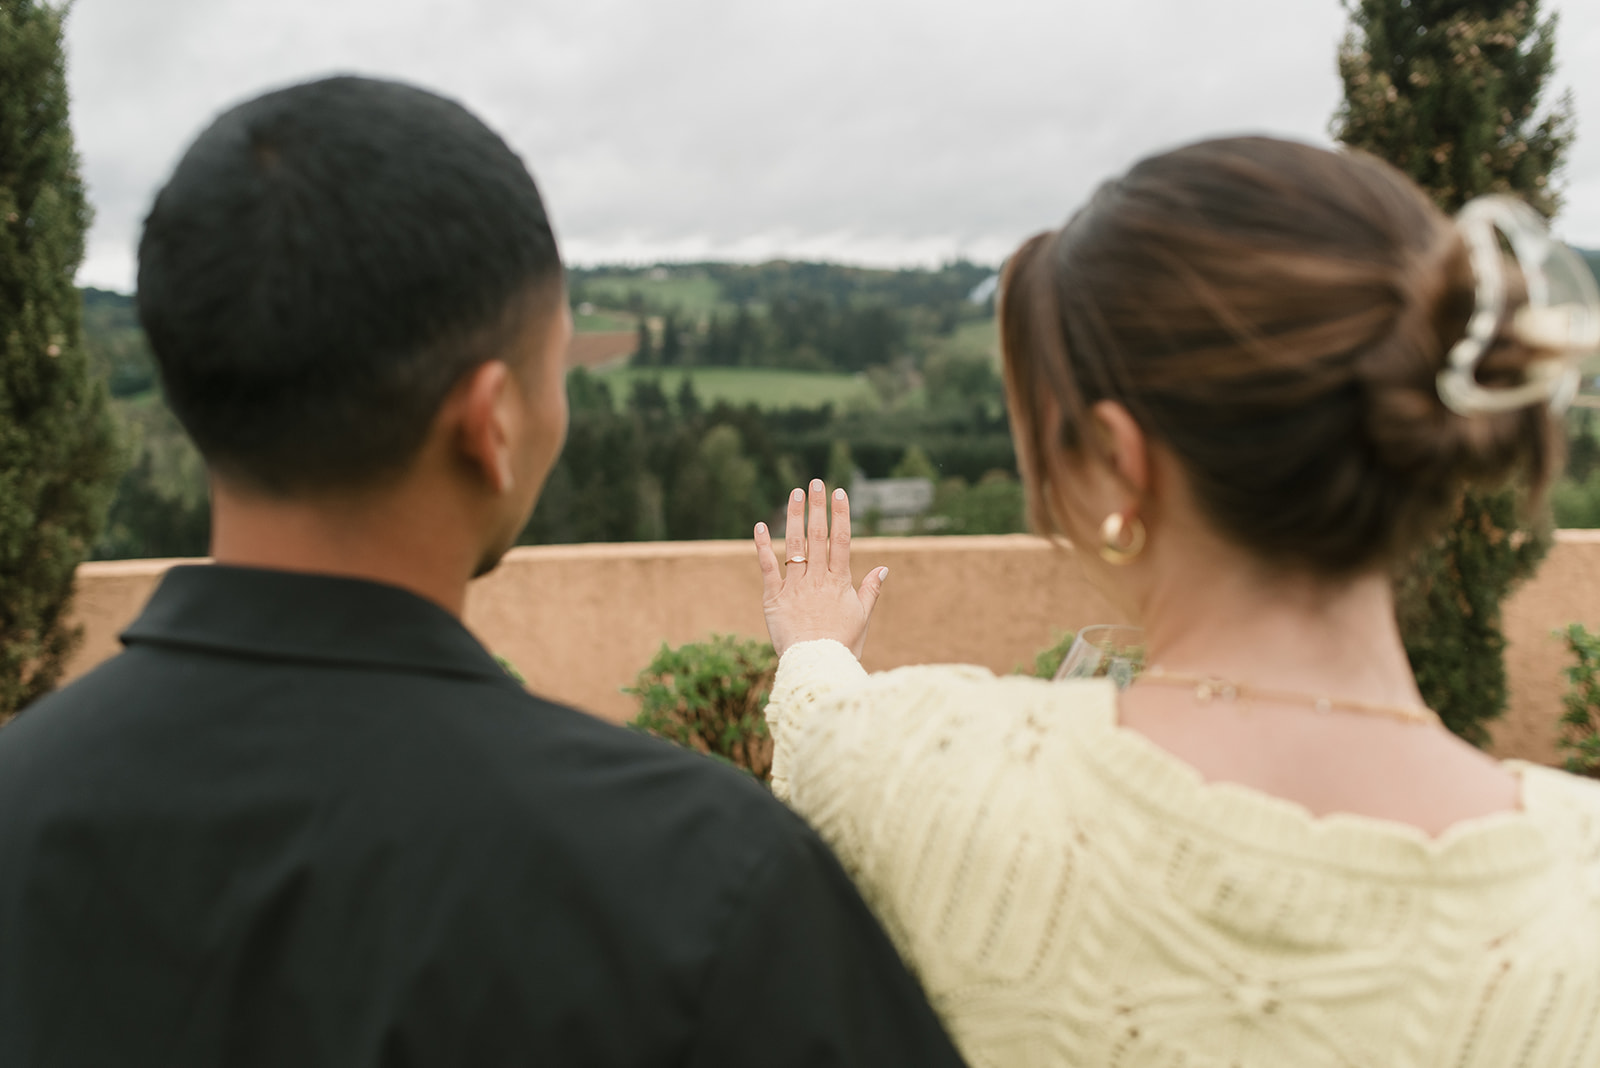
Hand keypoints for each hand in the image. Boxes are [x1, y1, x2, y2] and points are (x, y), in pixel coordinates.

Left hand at [754, 479, 887, 658]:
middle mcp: (817, 579)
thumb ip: (871, 590)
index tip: (840, 492)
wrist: (816, 666)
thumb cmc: (843, 645)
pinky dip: (763, 546)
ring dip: (794, 517)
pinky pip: (767, 567)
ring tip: (795, 493)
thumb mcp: (863, 618)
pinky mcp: (774, 598)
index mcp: (839, 582)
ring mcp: (794, 587)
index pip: (841, 540)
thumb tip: (884, 568)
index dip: (841, 515)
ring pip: (794, 545)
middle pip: (818, 536)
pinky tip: (760, 526)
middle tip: (816, 482)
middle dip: (818, 507)